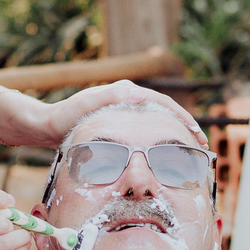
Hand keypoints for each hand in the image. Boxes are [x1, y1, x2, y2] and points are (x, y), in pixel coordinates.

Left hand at [44, 80, 207, 146]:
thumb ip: (108, 97)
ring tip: (190, 154)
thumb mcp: (84, 106)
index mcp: (125, 93)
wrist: (46, 126)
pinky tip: (165, 159)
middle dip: (186, 128)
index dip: (183, 118)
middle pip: (166, 113)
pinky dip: (160, 143)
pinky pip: (147, 132)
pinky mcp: (120, 125)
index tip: (196, 134)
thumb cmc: (63, 117)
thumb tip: (136, 91)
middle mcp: (128, 99)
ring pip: (158, 124)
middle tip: (202, 147)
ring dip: (176, 136)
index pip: (163, 103)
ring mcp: (124, 112)